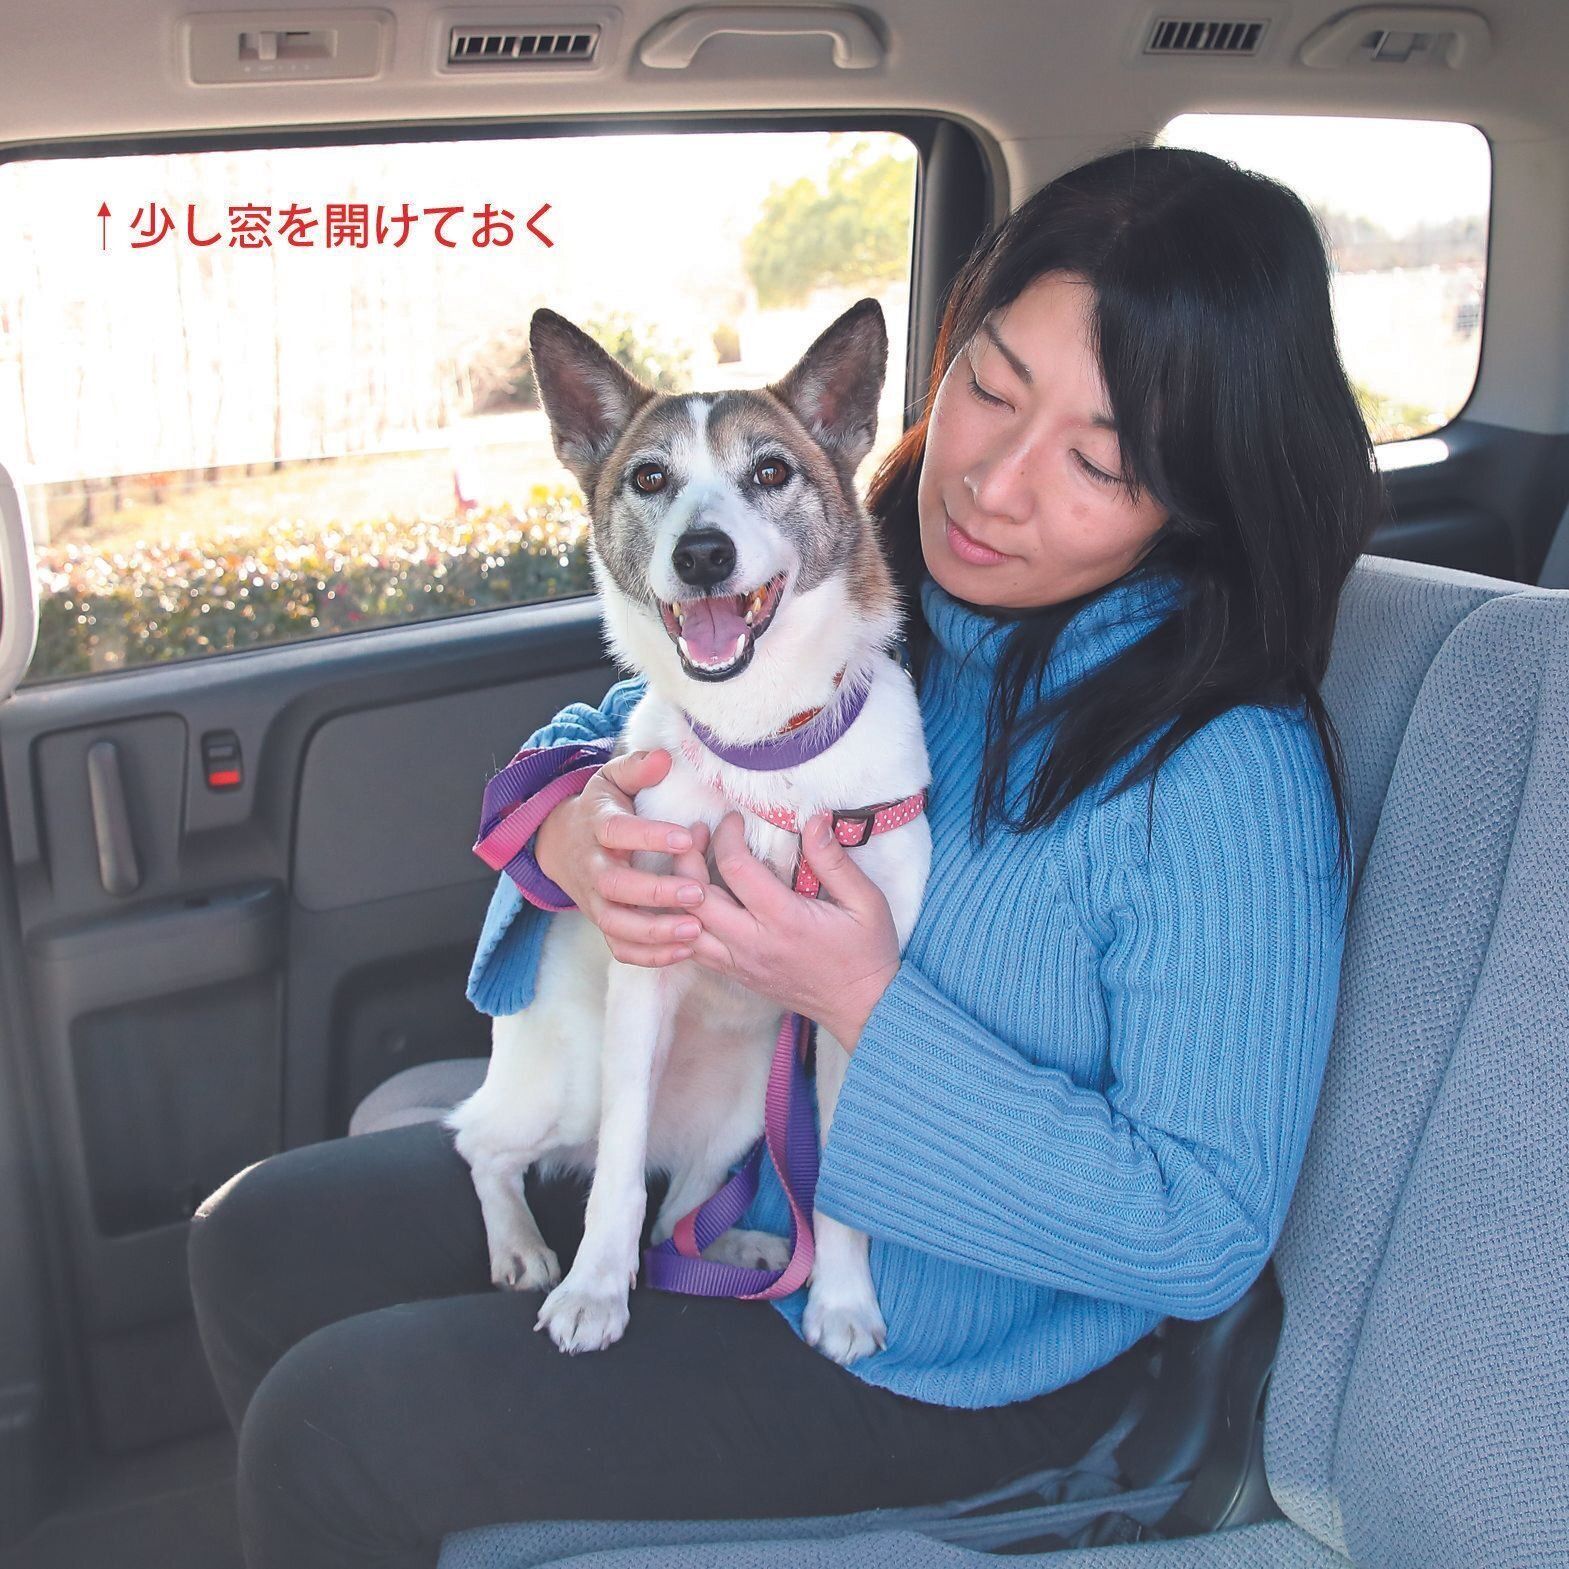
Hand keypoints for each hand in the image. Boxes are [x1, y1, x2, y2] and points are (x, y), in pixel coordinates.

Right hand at [533, 748, 709, 968]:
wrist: (562, 842)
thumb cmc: (602, 808)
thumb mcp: (613, 780)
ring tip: (695, 930)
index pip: (618, 833)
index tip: (686, 839)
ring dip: (655, 931)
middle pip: (616, 886)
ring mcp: (595, 899)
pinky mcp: (602, 923)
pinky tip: (684, 952)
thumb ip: (638, 768)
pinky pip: (620, 947)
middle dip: (656, 893)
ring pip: (616, 923)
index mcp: (597, 827)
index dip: (649, 837)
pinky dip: (649, 956)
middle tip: (697, 893)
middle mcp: (592, 867)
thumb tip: (664, 758)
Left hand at [669, 812, 900, 1050]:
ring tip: (689, 863)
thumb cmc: (867, 951)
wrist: (862, 1007)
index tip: (733, 819)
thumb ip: (835, 861)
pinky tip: (694, 900)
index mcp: (784, 920)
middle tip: (697, 832)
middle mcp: (753, 943)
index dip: (726, 835)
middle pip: (694, 896)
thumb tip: (814, 819)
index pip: (735, 868)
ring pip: (684, 926)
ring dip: (680, 891)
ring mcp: (740, 963)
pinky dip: (684, 922)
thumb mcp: (865, 901)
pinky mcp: (736, 974)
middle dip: (688, 856)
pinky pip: (693, 948)